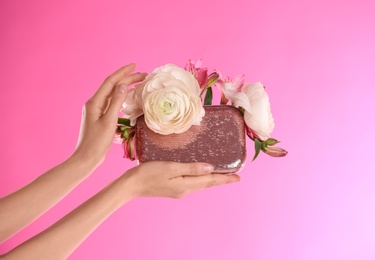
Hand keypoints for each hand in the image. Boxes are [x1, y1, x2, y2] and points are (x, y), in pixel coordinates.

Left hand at [74, 64, 146, 165]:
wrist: (87, 158)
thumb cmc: (97, 142)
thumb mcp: (109, 121)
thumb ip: (116, 102)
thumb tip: (123, 85)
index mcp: (94, 102)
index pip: (110, 82)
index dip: (123, 73)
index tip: (135, 66)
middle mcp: (94, 103)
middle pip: (112, 87)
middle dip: (127, 78)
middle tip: (143, 75)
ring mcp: (96, 110)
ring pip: (112, 94)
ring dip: (125, 87)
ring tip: (138, 83)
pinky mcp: (99, 117)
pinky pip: (111, 102)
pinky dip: (121, 97)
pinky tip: (128, 97)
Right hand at [123, 161, 240, 198]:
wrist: (131, 185)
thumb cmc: (149, 174)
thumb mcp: (171, 168)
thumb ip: (190, 168)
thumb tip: (210, 168)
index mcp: (186, 185)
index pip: (210, 181)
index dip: (225, 179)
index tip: (239, 177)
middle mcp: (185, 190)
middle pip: (207, 184)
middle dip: (221, 179)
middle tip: (234, 175)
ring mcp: (178, 190)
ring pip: (200, 184)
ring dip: (211, 179)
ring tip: (221, 174)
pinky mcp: (172, 188)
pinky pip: (192, 183)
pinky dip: (200, 178)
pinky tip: (200, 173)